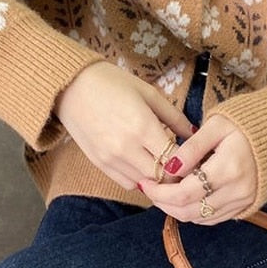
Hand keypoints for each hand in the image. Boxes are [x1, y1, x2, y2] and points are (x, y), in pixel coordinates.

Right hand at [54, 61, 194, 189]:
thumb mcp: (149, 93)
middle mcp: (126, 148)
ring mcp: (111, 159)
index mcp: (143, 127)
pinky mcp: (100, 164)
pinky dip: (140, 179)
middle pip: (162, 178)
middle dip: (176, 174)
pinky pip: (127, 183)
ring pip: (145, 184)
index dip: (188, 163)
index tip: (195, 157)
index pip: (175, 161)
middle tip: (184, 165)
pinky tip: (144, 164)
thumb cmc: (112, 83)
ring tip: (164, 165)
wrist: (71, 87)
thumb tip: (196, 134)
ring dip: (158, 178)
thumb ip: (174, 117)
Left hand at [140, 114, 256, 224]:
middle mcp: (237, 191)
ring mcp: (243, 201)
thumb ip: (191, 148)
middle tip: (150, 189)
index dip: (160, 192)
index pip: (184, 193)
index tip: (146, 181)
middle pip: (190, 211)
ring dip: (177, 209)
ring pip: (200, 219)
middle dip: (164, 203)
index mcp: (228, 169)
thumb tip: (168, 168)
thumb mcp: (216, 125)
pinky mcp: (246, 205)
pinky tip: (184, 196)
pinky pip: (214, 218)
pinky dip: (194, 212)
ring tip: (163, 191)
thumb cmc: (246, 123)